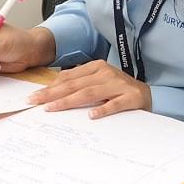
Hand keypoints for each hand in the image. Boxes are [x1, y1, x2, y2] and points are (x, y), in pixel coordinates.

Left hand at [27, 60, 151, 118]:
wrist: (149, 95)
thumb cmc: (118, 90)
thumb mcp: (98, 82)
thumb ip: (79, 83)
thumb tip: (53, 90)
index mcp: (97, 67)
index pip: (69, 77)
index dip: (50, 87)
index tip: (34, 96)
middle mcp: (106, 73)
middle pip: (75, 85)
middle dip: (52, 94)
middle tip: (35, 102)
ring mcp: (119, 85)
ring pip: (90, 93)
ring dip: (69, 101)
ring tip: (53, 108)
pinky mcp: (131, 98)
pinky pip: (114, 104)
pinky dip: (103, 109)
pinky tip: (91, 115)